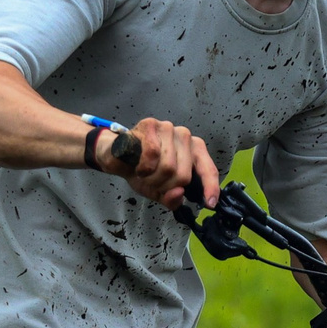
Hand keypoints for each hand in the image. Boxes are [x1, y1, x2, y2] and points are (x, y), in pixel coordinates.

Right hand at [103, 117, 219, 210]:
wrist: (116, 157)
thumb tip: (179, 193)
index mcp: (194, 151)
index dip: (210, 188)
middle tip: (153, 183)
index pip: (208, 169)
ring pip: (168, 166)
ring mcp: (169, 129)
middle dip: (165, 187)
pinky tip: (138, 165)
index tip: (209, 203)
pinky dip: (143, 166)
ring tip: (144, 173)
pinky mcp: (152, 124)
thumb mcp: (159, 191)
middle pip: (183, 175)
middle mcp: (186, 137)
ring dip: (152, 178)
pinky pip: (152, 154)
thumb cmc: (142, 171)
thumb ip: (172, 198)